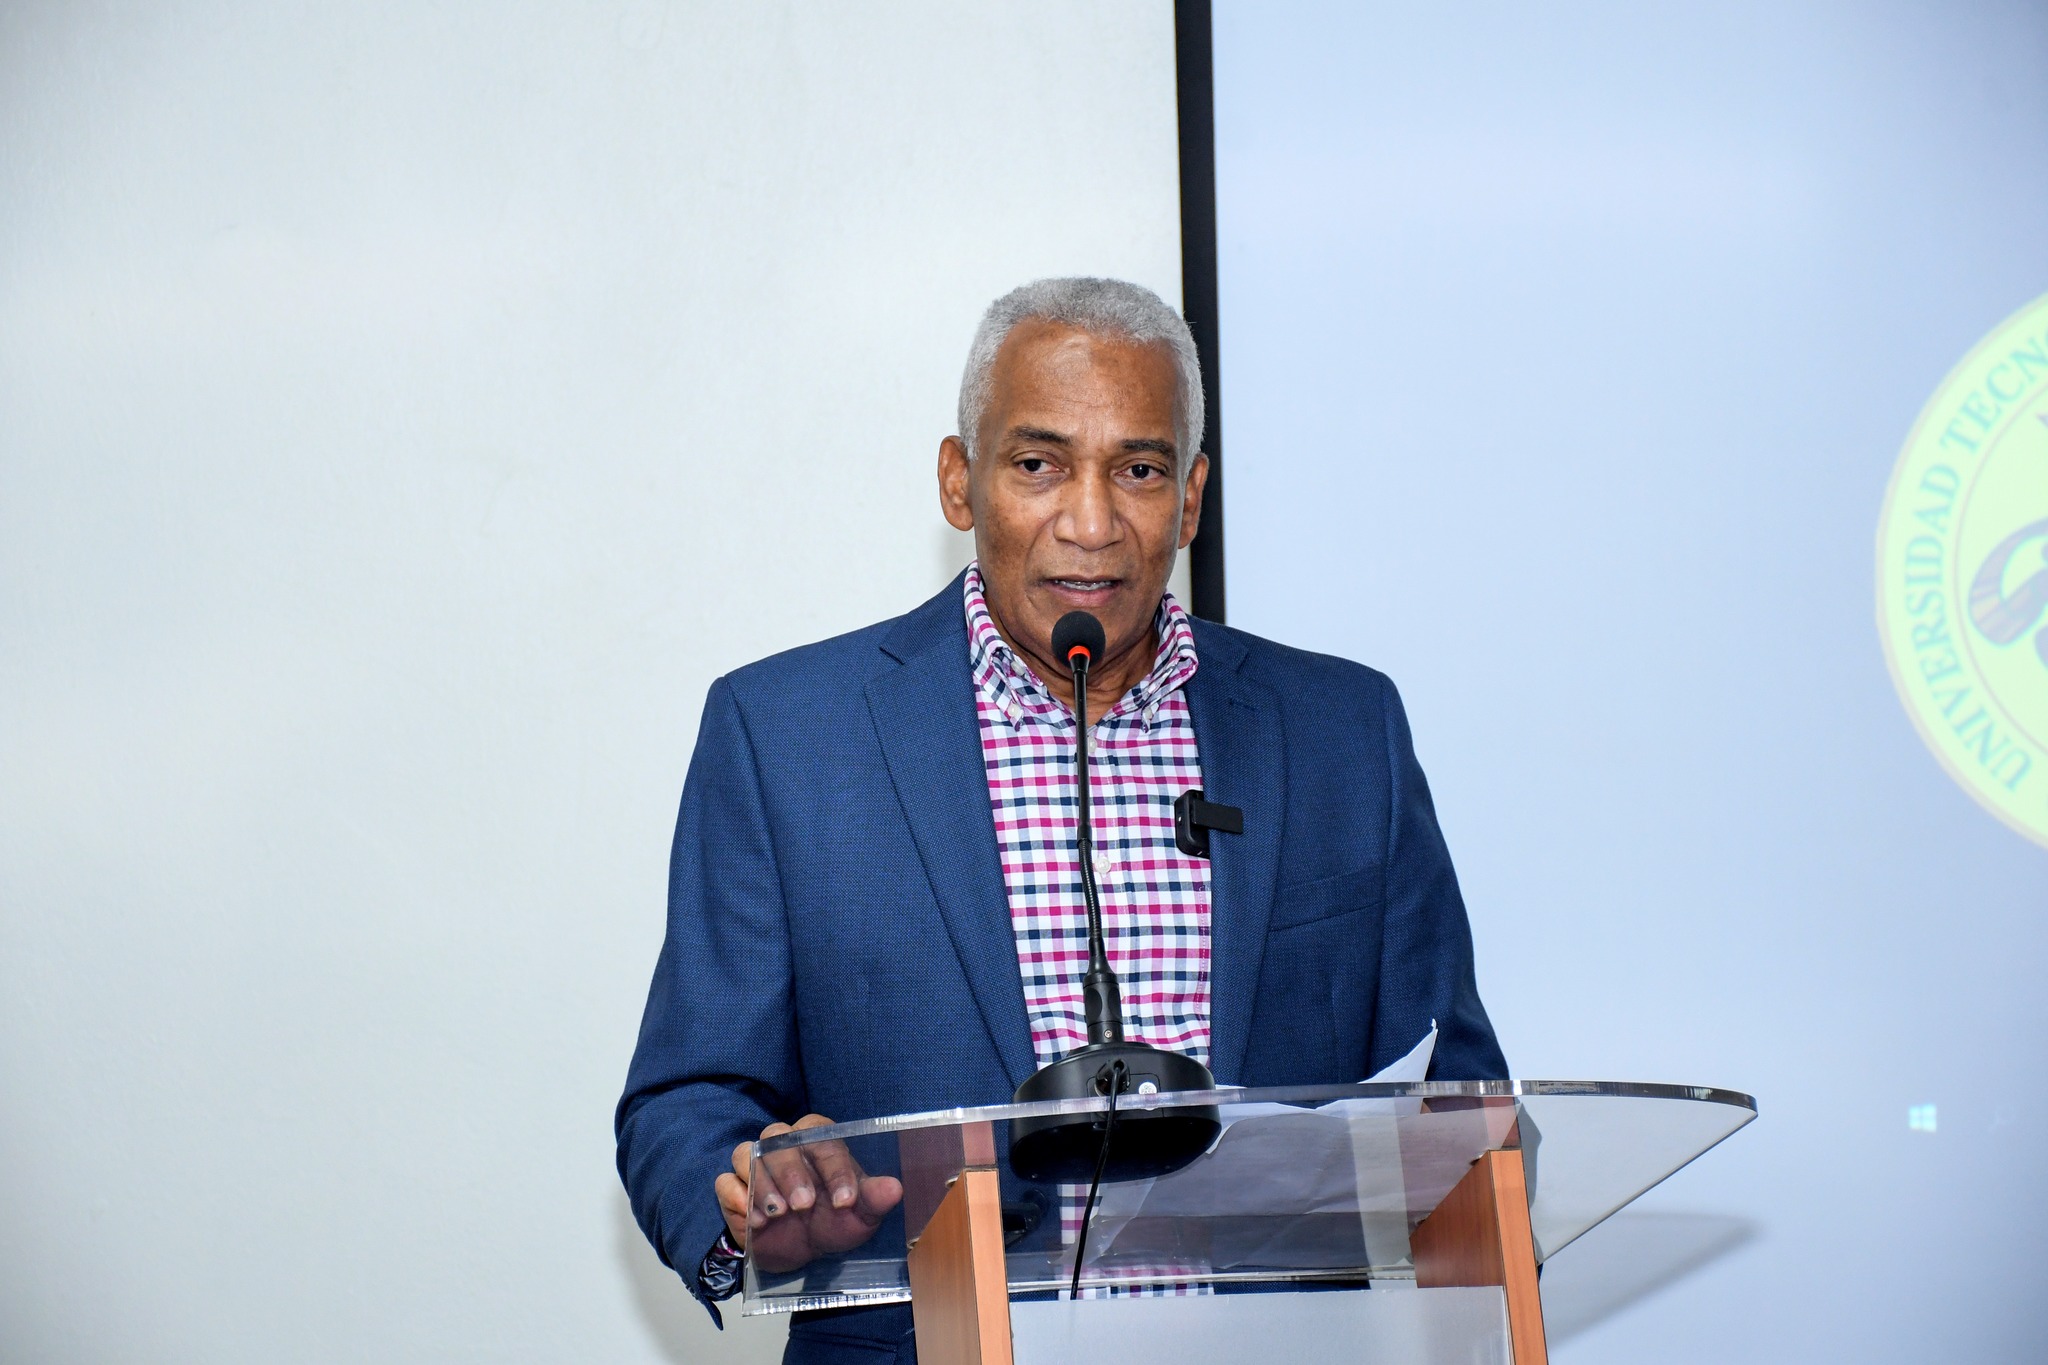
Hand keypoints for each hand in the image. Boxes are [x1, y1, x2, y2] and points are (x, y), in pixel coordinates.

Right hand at [715, 1114, 903, 1273]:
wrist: (804, 1250)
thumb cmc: (833, 1221)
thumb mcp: (859, 1215)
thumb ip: (874, 1199)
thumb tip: (894, 1188)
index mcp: (818, 1142)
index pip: (823, 1140)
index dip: (835, 1169)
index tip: (845, 1202)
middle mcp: (784, 1146)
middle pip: (778, 1139)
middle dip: (791, 1173)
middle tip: (803, 1205)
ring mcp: (756, 1166)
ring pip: (747, 1154)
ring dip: (762, 1182)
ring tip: (777, 1214)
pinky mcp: (734, 1191)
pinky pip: (725, 1182)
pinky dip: (737, 1196)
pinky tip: (754, 1220)